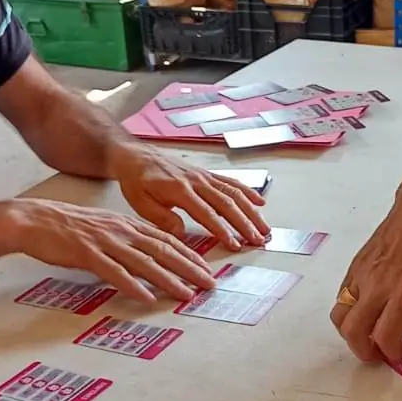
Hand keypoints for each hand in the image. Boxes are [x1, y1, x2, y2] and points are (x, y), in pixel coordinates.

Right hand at [9, 198, 217, 305]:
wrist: (33, 220)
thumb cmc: (66, 226)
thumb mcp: (103, 227)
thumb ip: (125, 240)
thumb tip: (145, 256)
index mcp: (126, 224)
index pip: (166, 240)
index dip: (189, 255)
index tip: (206, 269)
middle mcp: (121, 231)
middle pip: (163, 250)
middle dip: (189, 268)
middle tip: (209, 284)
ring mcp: (105, 242)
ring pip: (144, 262)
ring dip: (169, 280)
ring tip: (187, 294)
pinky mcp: (87, 254)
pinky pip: (114, 272)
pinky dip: (132, 286)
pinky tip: (146, 297)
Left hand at [114, 147, 268, 248]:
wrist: (136, 156)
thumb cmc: (137, 180)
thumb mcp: (140, 202)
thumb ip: (162, 218)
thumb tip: (182, 233)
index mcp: (180, 190)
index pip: (206, 213)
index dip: (222, 230)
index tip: (234, 245)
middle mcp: (196, 181)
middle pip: (227, 203)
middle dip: (245, 223)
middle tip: (258, 240)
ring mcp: (204, 176)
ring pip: (234, 193)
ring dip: (252, 211)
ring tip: (264, 228)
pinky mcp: (207, 174)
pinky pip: (231, 182)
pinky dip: (248, 192)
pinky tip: (260, 203)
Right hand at [331, 177, 401, 362]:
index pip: (387, 335)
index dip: (393, 354)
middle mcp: (379, 284)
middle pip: (354, 331)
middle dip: (366, 352)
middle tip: (381, 356)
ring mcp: (363, 275)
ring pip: (341, 316)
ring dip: (351, 334)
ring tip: (369, 337)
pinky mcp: (355, 267)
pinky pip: (341, 298)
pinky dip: (349, 313)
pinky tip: (368, 313)